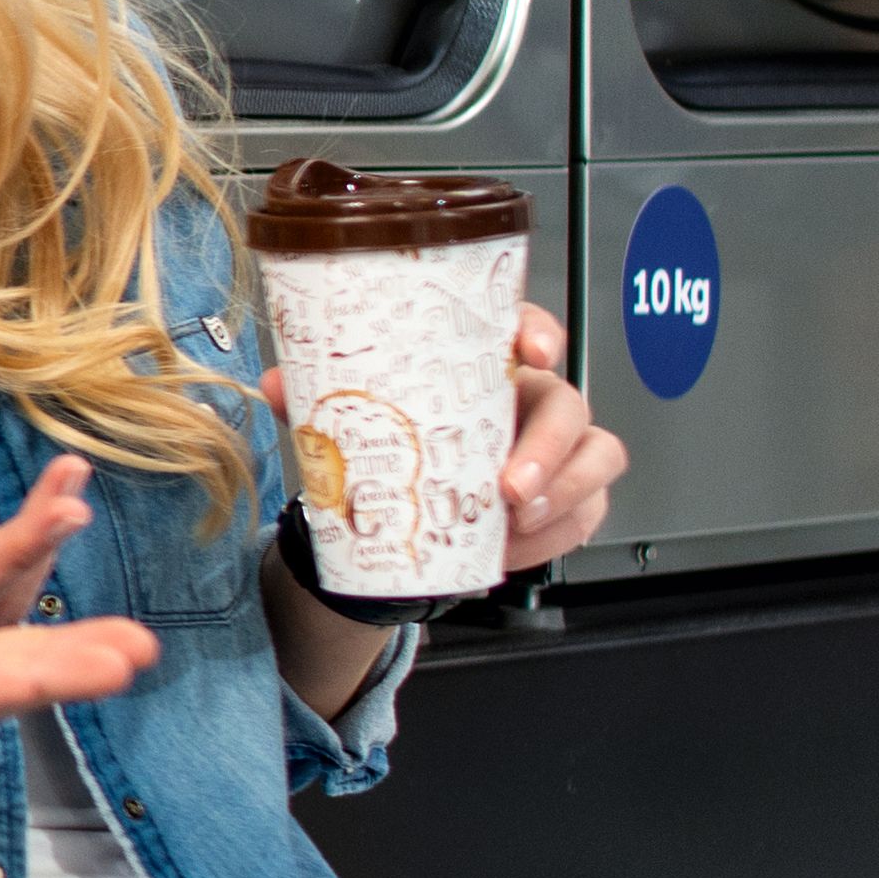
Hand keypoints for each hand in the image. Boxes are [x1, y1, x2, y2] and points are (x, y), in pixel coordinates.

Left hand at [250, 307, 624, 573]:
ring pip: (596, 456)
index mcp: (490, 367)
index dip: (539, 330)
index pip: (526, 329)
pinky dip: (553, 536)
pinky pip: (586, 512)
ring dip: (563, 490)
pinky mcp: (570, 498)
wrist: (413, 513)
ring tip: (514, 520)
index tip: (533, 348)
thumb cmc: (406, 446)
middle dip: (548, 445)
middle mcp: (532, 402)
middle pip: (569, 404)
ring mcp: (559, 451)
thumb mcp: (359, 421)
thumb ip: (320, 400)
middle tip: (509, 484)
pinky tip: (513, 547)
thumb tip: (282, 387)